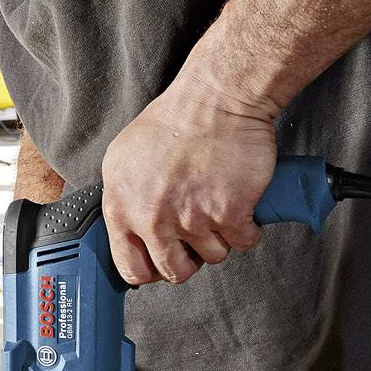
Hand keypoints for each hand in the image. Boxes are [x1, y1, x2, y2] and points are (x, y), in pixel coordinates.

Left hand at [99, 77, 278, 286]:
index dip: (151, 269)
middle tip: (196, 237)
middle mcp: (154, 218)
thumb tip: (130, 230)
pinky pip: (243, 242)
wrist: (215, 100)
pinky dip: (248, 228)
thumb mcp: (123, 160)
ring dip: (220, 237)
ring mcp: (192, 218)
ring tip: (217, 206)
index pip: (131, 268)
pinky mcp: (230, 214)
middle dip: (189, 259)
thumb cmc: (173, 121)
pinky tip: (241, 205)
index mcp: (123, 207)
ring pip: (212, 256)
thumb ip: (124, 200)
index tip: (162, 263)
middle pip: (174, 270)